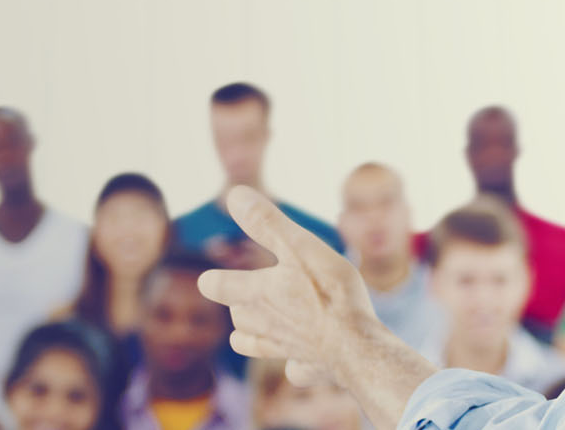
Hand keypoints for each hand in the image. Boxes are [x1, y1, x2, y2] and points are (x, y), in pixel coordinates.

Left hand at [199, 186, 380, 371]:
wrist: (356, 346)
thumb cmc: (329, 293)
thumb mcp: (300, 246)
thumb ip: (266, 222)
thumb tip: (234, 194)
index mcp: (256, 294)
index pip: (218, 286)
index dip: (214, 281)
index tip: (208, 279)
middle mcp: (264, 324)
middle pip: (239, 316)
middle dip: (240, 305)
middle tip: (247, 295)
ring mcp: (286, 349)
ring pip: (256, 344)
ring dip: (253, 336)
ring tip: (258, 328)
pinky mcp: (311, 368)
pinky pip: (296, 369)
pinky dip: (295, 364)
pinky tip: (299, 362)